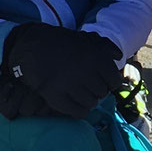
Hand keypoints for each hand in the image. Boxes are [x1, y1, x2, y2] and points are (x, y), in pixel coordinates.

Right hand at [0, 22, 124, 120]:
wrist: (33, 47)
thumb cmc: (61, 42)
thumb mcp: (85, 39)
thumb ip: (105, 46)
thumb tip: (118, 57)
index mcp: (96, 58)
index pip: (114, 81)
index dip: (111, 82)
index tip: (106, 82)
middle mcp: (86, 73)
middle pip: (102, 92)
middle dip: (99, 91)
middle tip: (92, 88)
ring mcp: (71, 87)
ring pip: (91, 103)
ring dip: (90, 101)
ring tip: (85, 96)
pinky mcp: (57, 97)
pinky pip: (76, 111)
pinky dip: (80, 111)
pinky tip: (79, 108)